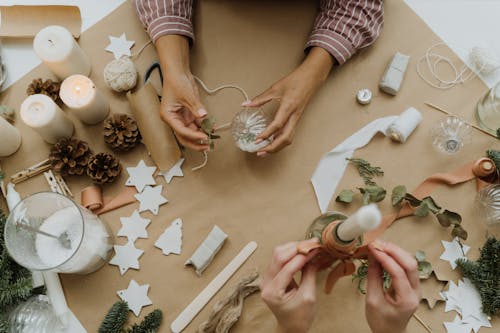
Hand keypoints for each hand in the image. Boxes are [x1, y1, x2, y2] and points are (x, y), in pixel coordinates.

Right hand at [156, 35, 208, 150]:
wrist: (178, 72)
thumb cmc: (176, 82)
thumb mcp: (187, 95)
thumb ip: (196, 108)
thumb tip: (203, 116)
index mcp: (168, 116)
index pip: (181, 131)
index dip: (194, 136)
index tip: (204, 137)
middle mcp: (174, 119)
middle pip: (184, 137)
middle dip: (196, 143)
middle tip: (207, 146)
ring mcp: (182, 117)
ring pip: (192, 132)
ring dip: (201, 135)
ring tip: (212, 138)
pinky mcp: (189, 114)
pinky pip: (197, 124)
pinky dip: (204, 126)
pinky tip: (212, 128)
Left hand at [243, 47, 333, 155]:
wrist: (311, 78)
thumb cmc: (296, 81)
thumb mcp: (275, 88)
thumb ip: (260, 99)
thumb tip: (247, 104)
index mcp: (288, 107)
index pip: (277, 125)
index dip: (266, 134)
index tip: (257, 140)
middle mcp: (294, 116)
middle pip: (285, 138)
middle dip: (272, 148)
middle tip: (260, 152)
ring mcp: (296, 119)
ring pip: (288, 138)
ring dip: (277, 147)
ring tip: (265, 150)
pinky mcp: (296, 119)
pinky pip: (290, 134)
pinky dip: (281, 141)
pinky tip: (273, 142)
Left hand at [260, 240, 321, 332]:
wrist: (291, 327)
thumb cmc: (300, 318)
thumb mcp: (308, 297)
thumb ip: (309, 274)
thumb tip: (314, 256)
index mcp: (273, 292)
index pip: (287, 268)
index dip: (302, 256)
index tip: (315, 249)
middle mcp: (265, 283)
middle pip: (279, 256)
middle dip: (297, 247)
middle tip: (313, 243)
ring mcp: (266, 279)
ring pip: (277, 254)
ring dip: (294, 247)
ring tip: (309, 246)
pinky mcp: (270, 276)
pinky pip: (278, 258)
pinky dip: (291, 253)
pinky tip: (302, 252)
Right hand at [365, 241, 420, 332]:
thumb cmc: (381, 321)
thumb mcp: (372, 300)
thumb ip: (373, 277)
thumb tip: (372, 256)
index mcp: (407, 299)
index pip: (398, 272)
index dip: (385, 258)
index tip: (372, 248)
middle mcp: (416, 291)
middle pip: (410, 263)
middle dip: (393, 250)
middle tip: (377, 243)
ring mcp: (416, 287)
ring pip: (411, 262)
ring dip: (395, 251)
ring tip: (379, 245)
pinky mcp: (412, 284)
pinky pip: (407, 266)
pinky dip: (396, 256)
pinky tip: (384, 253)